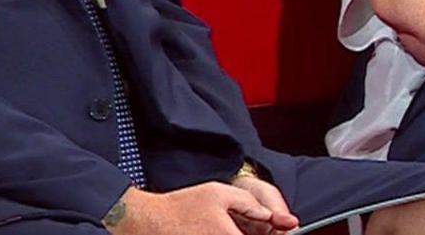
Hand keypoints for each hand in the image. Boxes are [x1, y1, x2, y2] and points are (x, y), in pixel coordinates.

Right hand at [105, 181, 297, 234]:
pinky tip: (219, 230)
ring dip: (241, 234)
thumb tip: (272, 216)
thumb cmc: (181, 207)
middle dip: (256, 234)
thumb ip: (250, 204)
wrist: (147, 223)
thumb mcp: (219, 194)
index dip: (275, 233)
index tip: (277, 228)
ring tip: (229, 226)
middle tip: (249, 225)